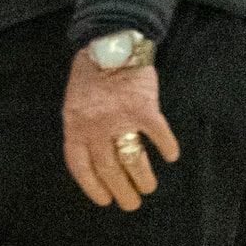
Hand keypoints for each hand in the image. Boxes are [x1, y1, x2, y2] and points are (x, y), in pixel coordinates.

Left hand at [61, 46, 181, 211]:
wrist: (111, 42)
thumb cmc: (91, 74)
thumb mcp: (74, 103)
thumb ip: (82, 128)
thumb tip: (94, 158)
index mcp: (74, 126)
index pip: (80, 166)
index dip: (92, 187)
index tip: (104, 200)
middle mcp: (94, 126)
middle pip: (108, 169)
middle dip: (121, 190)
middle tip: (131, 203)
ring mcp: (119, 118)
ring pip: (133, 159)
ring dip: (143, 177)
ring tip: (148, 187)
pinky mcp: (144, 109)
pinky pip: (158, 135)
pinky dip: (167, 147)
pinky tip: (171, 156)